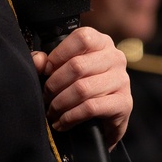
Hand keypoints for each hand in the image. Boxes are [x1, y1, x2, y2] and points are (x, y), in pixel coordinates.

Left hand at [31, 26, 131, 147]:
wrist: (103, 123)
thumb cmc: (82, 90)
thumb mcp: (64, 72)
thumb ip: (47, 62)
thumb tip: (38, 60)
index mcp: (102, 43)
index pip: (81, 38)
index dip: (59, 54)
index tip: (46, 71)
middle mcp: (115, 58)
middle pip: (78, 66)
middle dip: (54, 85)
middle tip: (45, 97)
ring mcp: (122, 80)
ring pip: (82, 89)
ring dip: (60, 103)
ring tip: (52, 112)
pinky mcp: (124, 103)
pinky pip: (91, 108)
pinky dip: (71, 117)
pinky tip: (62, 123)